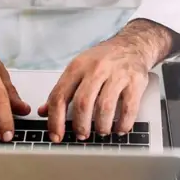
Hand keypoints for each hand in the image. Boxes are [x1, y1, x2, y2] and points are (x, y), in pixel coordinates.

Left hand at [38, 19, 179, 141]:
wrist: (132, 45)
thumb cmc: (103, 59)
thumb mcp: (78, 68)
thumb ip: (62, 90)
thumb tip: (44, 111)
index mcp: (78, 66)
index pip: (60, 96)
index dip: (55, 120)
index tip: (56, 135)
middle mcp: (96, 69)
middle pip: (82, 103)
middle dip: (80, 125)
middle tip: (81, 135)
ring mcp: (117, 75)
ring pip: (104, 107)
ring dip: (101, 126)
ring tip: (100, 131)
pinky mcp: (135, 81)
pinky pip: (128, 108)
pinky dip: (123, 124)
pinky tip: (119, 129)